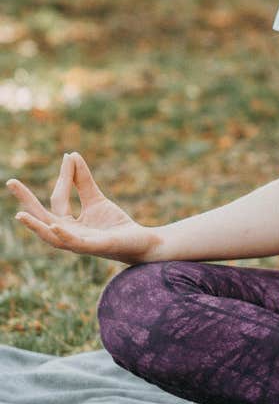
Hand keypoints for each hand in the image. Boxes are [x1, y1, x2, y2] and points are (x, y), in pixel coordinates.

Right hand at [7, 152, 159, 264]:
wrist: (141, 242)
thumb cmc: (115, 225)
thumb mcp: (96, 199)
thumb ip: (83, 181)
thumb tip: (71, 155)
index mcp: (68, 224)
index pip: (58, 199)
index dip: (64, 177)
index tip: (68, 157)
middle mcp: (69, 235)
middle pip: (43, 218)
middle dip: (27, 201)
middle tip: (10, 182)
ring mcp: (80, 243)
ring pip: (52, 236)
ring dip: (36, 226)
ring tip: (21, 214)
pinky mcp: (94, 247)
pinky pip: (75, 243)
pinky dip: (64, 235)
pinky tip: (55, 224)